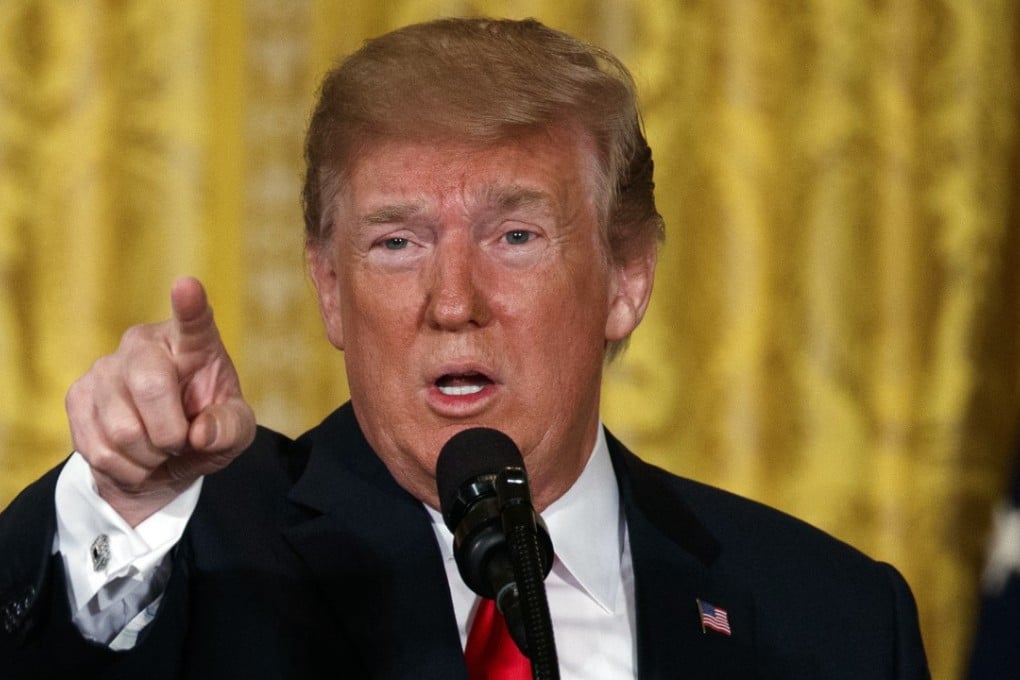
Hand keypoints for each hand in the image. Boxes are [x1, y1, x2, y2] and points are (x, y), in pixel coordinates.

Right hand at [66, 277, 255, 525]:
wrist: (163, 457)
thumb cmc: (206, 430)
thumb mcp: (235, 432)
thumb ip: (229, 428)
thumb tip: (201, 433)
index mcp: (193, 343)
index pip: (193, 321)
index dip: (189, 305)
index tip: (187, 286)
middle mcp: (145, 344)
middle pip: (150, 387)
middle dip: (171, 433)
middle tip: (180, 440)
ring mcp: (105, 367)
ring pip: (123, 430)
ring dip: (148, 456)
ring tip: (158, 448)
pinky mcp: (77, 396)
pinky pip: (99, 449)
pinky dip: (126, 468)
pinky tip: (136, 457)